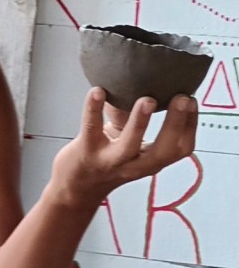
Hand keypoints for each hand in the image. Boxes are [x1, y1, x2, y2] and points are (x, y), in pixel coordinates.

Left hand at [50, 87, 197, 207]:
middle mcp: (135, 165)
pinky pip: (92, 128)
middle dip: (176, 124)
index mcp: (150, 161)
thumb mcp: (126, 141)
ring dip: (140, 122)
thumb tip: (141, 79)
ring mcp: (109, 160)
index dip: (190, 126)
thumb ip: (133, 116)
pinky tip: (97, 91)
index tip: (193, 100)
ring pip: (129, 145)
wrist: (73, 188)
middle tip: (183, 98)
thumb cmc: (105, 158)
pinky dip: (94, 109)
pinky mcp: (85, 152)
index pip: (180, 148)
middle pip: (164, 151)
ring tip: (147, 100)